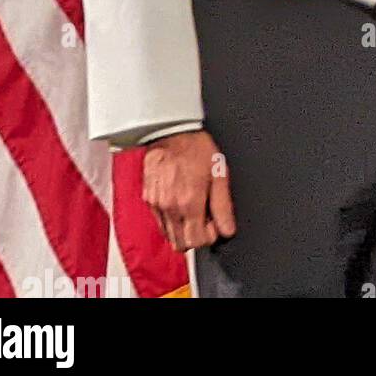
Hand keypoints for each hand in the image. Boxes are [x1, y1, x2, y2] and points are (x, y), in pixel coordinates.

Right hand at [142, 129, 236, 251]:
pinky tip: (180, 202)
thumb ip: (223, 205)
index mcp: (189, 203)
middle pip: (181, 244)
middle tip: (205, 217)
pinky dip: (171, 219)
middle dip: (195, 237)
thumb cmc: (195, 147)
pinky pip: (160, 222)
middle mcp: (170, 208)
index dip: (209, 236)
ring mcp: (156, 205)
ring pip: (169, 235)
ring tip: (193, 208)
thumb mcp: (219, 172)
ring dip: (182, 229)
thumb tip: (227, 229)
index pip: (197, 242)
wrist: (170, 131)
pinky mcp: (148, 199)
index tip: (214, 224)